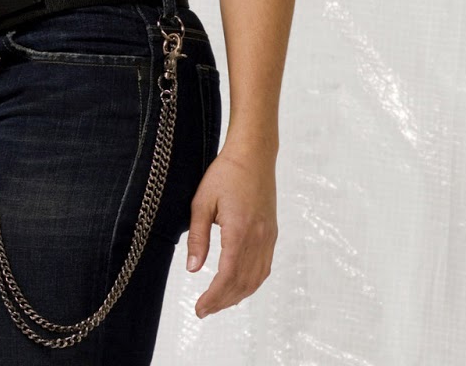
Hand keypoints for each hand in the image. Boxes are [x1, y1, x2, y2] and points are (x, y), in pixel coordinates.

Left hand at [184, 142, 277, 317]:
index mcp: (240, 231)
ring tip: (219, 303)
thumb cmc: (226, 174)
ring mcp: (268, 237)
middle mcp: (259, 238)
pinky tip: (240, 286)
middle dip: (223, 301)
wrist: (254, 155)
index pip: (227, 276)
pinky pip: (264, 267)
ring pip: (256, 278)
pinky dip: (252, 282)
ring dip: (238, 295)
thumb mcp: (202, 202)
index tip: (199, 309)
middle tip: (204, 310)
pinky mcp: (272, 233)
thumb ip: (198, 237)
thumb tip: (193, 268)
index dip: (213, 297)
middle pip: (243, 283)